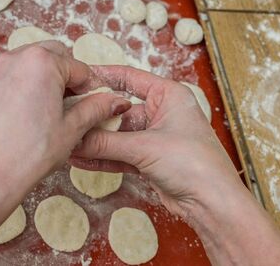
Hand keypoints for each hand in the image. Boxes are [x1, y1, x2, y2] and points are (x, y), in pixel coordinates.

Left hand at [0, 43, 131, 265]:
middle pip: (54, 56)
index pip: (79, 67)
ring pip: (31, 63)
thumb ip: (96, 108)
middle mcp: (16, 58)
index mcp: (42, 62)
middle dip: (70, 75)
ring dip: (48, 78)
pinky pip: (12, 75)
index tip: (100, 103)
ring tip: (54, 108)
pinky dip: (27, 85)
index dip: (93, 86)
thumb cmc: (31, 153)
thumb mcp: (72, 129)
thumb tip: (116, 100)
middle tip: (78, 103)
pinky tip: (30, 112)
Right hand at [70, 66, 279, 264]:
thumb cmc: (194, 163)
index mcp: (168, 95)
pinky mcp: (149, 159)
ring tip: (69, 141)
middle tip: (67, 118)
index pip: (130, 78)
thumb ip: (107, 143)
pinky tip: (81, 158)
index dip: (104, 76)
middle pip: (119, 111)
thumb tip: (75, 138)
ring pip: (117, 135)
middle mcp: (161, 113)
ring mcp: (154, 137)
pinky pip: (120, 154)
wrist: (212, 204)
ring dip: (95, 141)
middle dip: (94, 118)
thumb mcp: (146, 147)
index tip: (80, 76)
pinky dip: (103, 157)